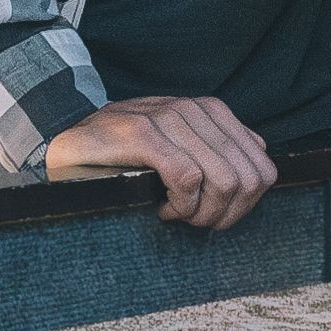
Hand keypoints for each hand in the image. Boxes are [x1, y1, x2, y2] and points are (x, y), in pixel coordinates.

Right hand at [48, 94, 276, 232]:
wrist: (68, 148)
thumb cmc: (125, 157)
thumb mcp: (178, 148)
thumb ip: (217, 150)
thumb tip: (258, 161)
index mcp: (210, 111)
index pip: (262, 168)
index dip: (246, 206)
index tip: (215, 216)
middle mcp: (193, 109)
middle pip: (246, 179)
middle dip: (224, 213)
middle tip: (193, 221)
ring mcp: (167, 117)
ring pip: (222, 180)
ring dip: (201, 212)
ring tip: (175, 214)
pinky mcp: (142, 132)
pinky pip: (187, 178)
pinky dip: (180, 204)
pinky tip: (161, 207)